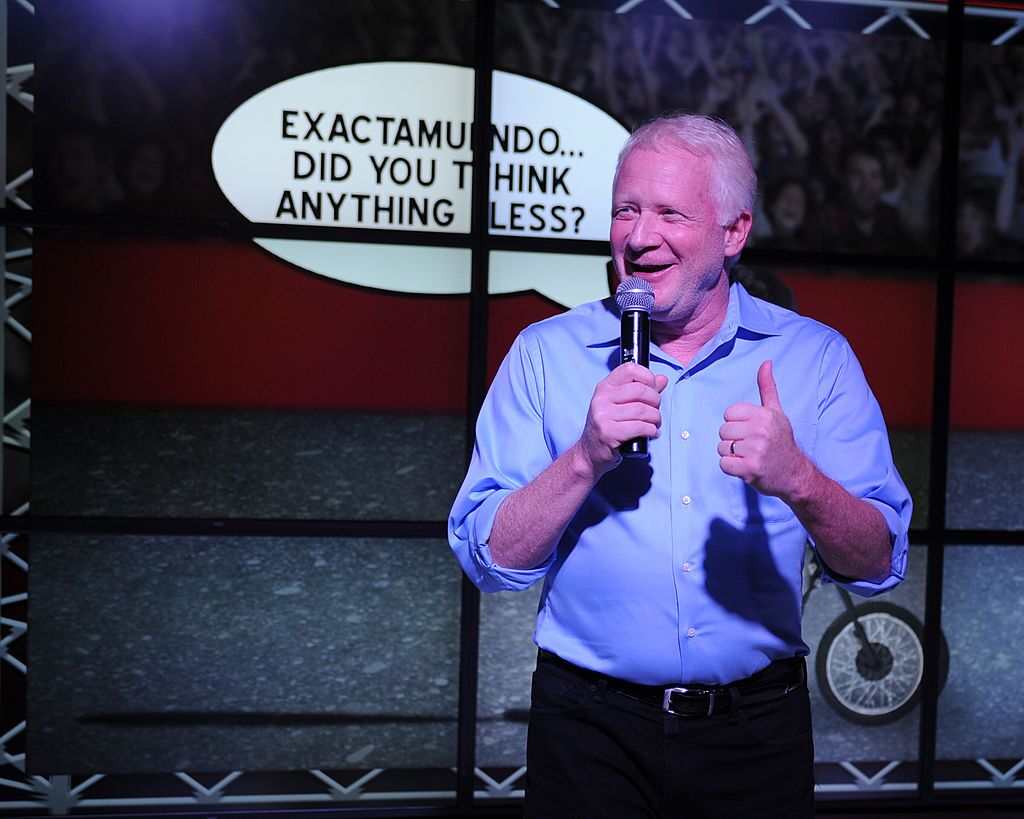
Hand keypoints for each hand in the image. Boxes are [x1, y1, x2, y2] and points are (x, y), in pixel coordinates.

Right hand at [573, 362, 668, 478]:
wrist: (589, 454)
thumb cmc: (609, 427)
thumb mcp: (621, 405)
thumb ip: (642, 390)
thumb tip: (662, 379)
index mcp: (605, 387)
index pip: (630, 369)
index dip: (647, 377)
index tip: (653, 389)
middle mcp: (601, 398)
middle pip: (640, 390)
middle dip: (656, 401)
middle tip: (655, 412)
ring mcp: (603, 415)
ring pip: (642, 410)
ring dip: (655, 419)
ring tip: (654, 424)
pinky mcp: (608, 433)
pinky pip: (640, 427)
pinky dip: (651, 431)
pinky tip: (651, 434)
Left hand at [718, 360, 812, 499]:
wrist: (795, 474)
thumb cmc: (782, 441)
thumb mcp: (776, 412)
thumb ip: (768, 387)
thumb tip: (766, 362)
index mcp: (764, 414)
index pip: (728, 413)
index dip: (736, 424)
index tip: (750, 431)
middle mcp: (760, 430)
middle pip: (723, 431)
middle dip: (733, 440)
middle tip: (750, 446)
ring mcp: (755, 450)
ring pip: (721, 448)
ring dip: (731, 455)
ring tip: (749, 456)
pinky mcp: (750, 468)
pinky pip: (724, 464)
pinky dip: (731, 468)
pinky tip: (746, 467)